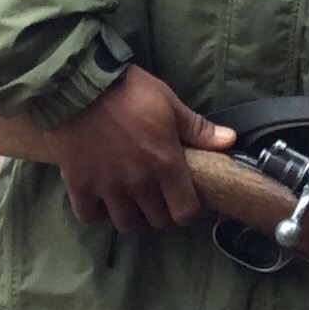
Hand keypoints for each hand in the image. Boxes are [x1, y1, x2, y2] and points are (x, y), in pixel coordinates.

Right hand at [42, 66, 234, 236]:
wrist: (77, 84)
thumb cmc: (128, 90)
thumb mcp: (168, 103)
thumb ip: (197, 128)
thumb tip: (231, 141)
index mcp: (165, 164)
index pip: (185, 212)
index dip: (187, 209)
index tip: (182, 198)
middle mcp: (139, 183)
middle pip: (157, 221)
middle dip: (161, 211)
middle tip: (156, 196)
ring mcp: (107, 187)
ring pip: (126, 225)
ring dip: (132, 216)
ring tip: (130, 202)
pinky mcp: (79, 186)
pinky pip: (90, 218)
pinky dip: (97, 213)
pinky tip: (101, 200)